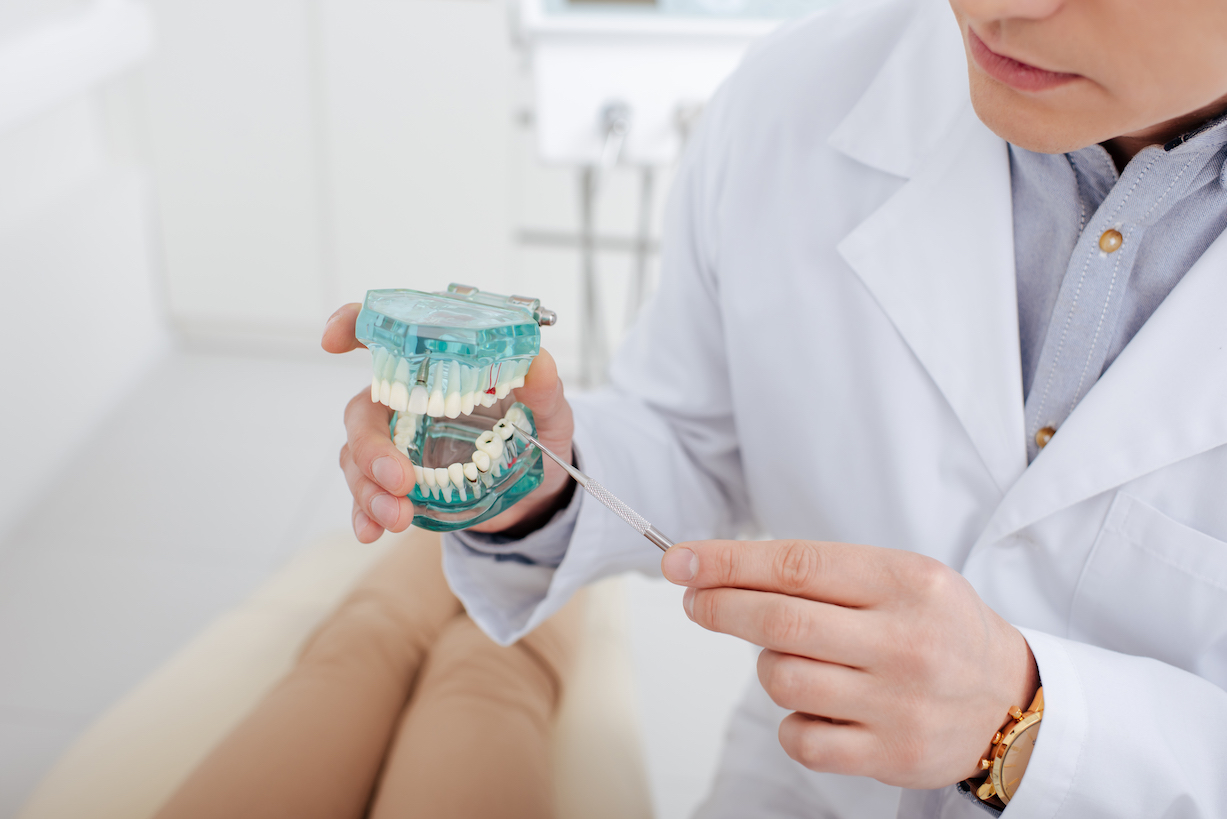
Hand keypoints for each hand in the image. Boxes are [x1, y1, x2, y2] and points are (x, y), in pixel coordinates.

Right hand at [322, 303, 576, 541]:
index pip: (386, 338)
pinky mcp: (399, 485)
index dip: (352, 327)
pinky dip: (363, 514)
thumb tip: (541, 361)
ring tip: (397, 518)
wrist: (538, 490)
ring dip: (368, 490)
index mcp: (436, 371)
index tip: (332, 340)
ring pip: (356, 459)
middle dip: (370, 447)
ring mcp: (397, 446)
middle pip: (361, 413)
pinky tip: (371, 531)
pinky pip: (365, 496)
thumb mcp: (549, 410)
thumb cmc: (536, 432)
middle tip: (400, 480)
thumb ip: (543, 388)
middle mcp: (407, 404)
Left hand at [660, 539, 1039, 788]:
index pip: (794, 566)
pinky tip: (815, 707)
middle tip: (693, 600)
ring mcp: (898, 703)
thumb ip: (821, 574)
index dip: (726, 562)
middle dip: (719, 606)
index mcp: (906, 582)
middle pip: (780, 621)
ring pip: (783, 679)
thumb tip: (722, 572)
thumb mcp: (900, 576)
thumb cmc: (936, 627)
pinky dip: (792, 721)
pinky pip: (801, 738)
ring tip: (790, 658)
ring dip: (767, 666)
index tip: (680, 562)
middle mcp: (905, 642)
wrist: (1010, 699)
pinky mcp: (890, 756)